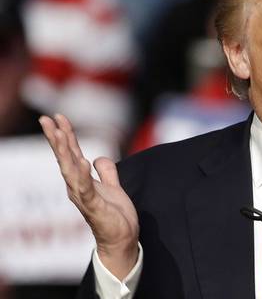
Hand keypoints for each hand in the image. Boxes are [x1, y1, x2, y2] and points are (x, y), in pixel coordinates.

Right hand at [39, 114, 138, 279]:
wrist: (122, 239)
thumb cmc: (115, 216)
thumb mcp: (113, 188)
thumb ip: (106, 173)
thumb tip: (98, 158)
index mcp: (82, 181)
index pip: (71, 154)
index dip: (65, 135)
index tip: (58, 117)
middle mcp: (77, 187)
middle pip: (65, 158)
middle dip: (57, 138)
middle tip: (46, 119)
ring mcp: (83, 197)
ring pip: (70, 170)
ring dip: (65, 152)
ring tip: (60, 133)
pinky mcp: (94, 207)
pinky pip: (87, 189)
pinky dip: (84, 175)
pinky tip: (83, 161)